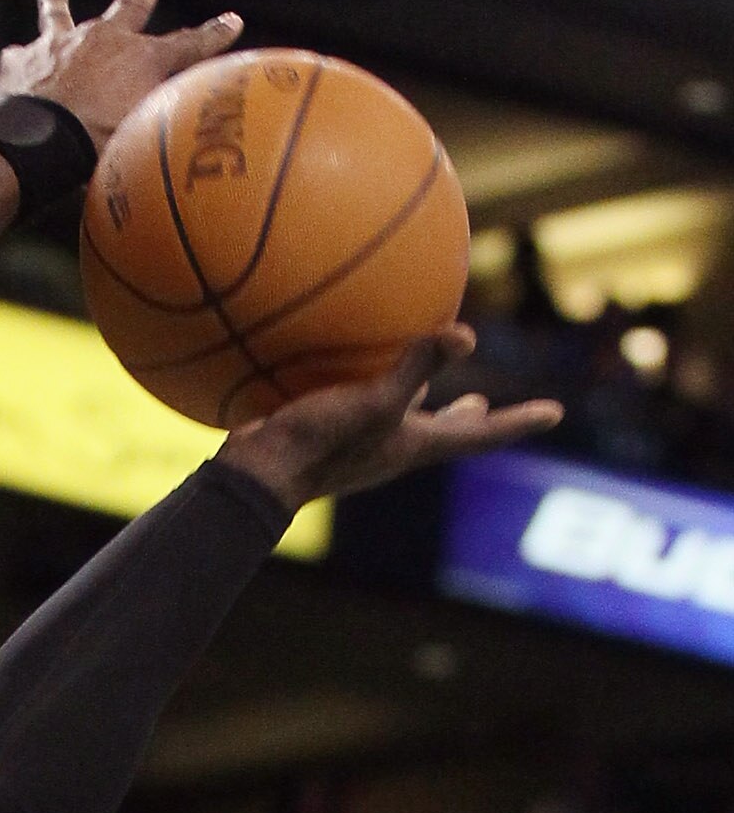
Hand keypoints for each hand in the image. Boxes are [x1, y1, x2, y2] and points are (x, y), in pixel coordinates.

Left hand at [0, 0, 242, 151]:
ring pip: (60, 14)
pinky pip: (20, 56)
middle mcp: (104, 39)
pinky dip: (20, 61)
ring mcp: (61, 44)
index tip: (232, 21)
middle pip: (131, 4)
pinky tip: (15, 60)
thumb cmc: (99, 150)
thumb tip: (187, 148)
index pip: (188, 45)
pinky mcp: (22, 60)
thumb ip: (162, 129)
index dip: (212, 35)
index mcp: (141, 58)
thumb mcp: (144, 139)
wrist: (39, 144)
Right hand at [219, 328, 564, 510]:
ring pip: (400, 418)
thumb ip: (416, 368)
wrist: (256, 477)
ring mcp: (359, 444)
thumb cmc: (319, 445)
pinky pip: (361, 405)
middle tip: (486, 406)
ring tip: (432, 386)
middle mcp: (391, 448)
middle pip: (442, 432)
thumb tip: (466, 334)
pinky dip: (373, 387)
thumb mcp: (373, 403)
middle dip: (468, 419)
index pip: (479, 435)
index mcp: (413, 446)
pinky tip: (355, 367)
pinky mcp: (327, 433)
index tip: (556, 413)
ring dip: (421, 401)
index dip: (518, 421)